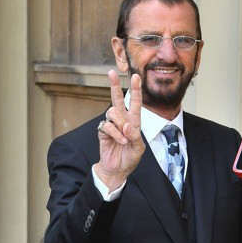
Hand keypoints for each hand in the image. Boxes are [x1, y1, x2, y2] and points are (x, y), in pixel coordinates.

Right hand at [94, 70, 144, 190]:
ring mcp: (111, 125)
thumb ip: (135, 136)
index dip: (135, 90)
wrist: (117, 170)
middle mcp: (122, 120)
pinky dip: (115, 134)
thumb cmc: (130, 157)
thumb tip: (127, 125)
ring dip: (120, 124)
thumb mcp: (139, 148)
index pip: (134, 103)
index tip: (135, 77)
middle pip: (117, 99)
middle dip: (114, 85)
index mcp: (134, 121)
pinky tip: (120, 141)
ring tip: (125, 137)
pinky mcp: (103, 132)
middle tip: (111, 72)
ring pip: (113, 112)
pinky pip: (107, 126)